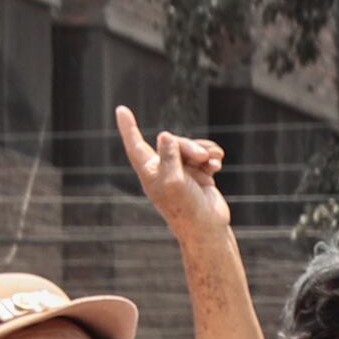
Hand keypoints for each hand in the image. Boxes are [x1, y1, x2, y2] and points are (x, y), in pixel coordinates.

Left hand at [113, 103, 232, 241]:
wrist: (208, 229)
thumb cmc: (186, 209)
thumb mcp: (174, 180)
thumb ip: (169, 156)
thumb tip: (164, 135)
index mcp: (150, 172)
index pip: (135, 144)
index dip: (128, 127)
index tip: (121, 110)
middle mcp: (164, 169)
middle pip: (173, 142)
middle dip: (189, 145)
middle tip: (201, 157)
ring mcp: (182, 172)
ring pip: (191, 147)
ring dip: (204, 150)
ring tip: (214, 160)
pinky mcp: (199, 175)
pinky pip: (205, 156)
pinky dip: (212, 157)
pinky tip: (218, 164)